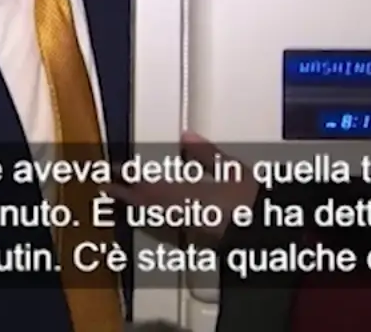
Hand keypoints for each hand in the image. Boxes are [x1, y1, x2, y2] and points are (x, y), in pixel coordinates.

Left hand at [107, 132, 258, 243]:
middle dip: (123, 192)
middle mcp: (179, 210)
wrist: (265, 233)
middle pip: (143, 201)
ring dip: (132, 204)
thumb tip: (186, 136)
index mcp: (185, 192)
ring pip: (150, 213)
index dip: (127, 176)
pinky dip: (148, 214)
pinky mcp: (193, 233)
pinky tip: (147, 213)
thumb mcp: (232, 170)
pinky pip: (161, 221)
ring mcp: (185, 224)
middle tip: (105, 185)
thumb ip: (206, 153)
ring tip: (118, 197)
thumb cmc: (250, 200)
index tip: (112, 170)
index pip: (147, 182)